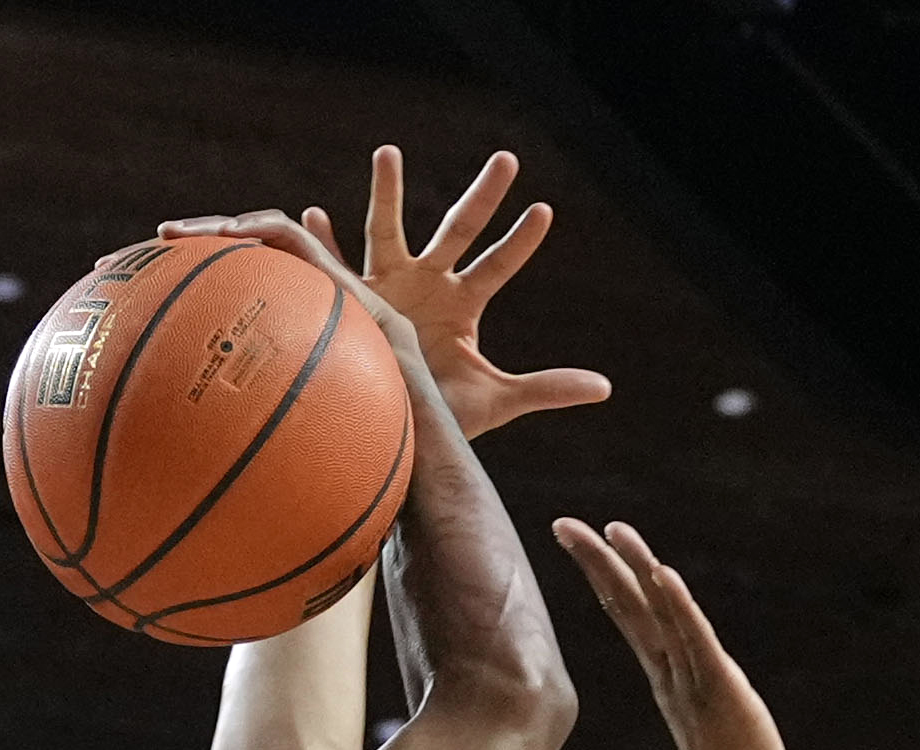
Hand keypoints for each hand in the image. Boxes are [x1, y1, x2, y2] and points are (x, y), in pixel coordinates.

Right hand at [301, 146, 607, 440]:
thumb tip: (605, 388)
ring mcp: (389, 286)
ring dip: (387, 192)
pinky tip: (314, 213)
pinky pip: (333, 266)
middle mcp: (428, 284)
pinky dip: (323, 241)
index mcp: (463, 303)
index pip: (499, 265)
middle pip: (460, 228)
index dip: (521, 242)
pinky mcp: (351, 300)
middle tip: (508, 159)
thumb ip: (548, 388)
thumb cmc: (443, 411)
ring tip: (388, 152)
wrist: (393, 427)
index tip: (545, 211)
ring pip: (387, 229)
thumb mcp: (498, 398)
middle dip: (483, 196)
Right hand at [545, 515, 795, 749]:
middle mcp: (669, 671)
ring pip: (658, 615)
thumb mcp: (702, 711)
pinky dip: (679, 607)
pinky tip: (664, 575)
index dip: (601, 573)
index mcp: (664, 672)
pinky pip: (696, 641)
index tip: (575, 538)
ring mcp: (690, 680)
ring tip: (614, 531)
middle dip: (597, 562)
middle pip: (628, 606)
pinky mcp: (721, 689)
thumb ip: (689, 682)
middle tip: (564, 524)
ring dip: (637, 570)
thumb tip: (679, 665)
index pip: (626, 612)